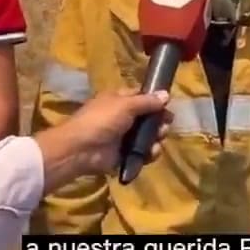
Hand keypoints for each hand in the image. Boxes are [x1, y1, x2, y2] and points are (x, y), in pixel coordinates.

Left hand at [36, 88, 171, 192]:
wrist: (81, 150)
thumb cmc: (101, 120)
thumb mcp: (125, 105)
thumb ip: (147, 101)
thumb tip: (166, 94)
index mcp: (119, 100)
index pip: (142, 97)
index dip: (155, 100)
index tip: (169, 105)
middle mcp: (123, 117)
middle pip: (148, 118)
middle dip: (159, 122)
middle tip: (164, 125)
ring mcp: (123, 137)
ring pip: (147, 136)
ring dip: (156, 138)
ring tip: (157, 140)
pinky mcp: (124, 155)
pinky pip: (142, 153)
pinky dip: (149, 154)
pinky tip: (150, 153)